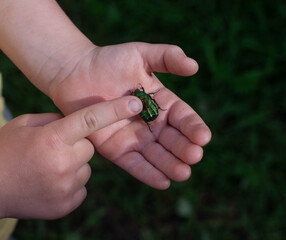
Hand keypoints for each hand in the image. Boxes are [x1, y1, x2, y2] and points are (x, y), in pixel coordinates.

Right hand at [0, 96, 141, 218]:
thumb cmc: (5, 151)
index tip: (137, 103)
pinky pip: (82, 187)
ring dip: (73, 165)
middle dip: (77, 146)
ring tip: (48, 168)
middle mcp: (64, 162)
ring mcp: (67, 186)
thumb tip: (78, 123)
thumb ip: (55, 120)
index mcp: (53, 138)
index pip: (91, 119)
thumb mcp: (25, 125)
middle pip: (90, 148)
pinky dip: (71, 183)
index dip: (115, 109)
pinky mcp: (68, 203)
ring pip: (86, 168)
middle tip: (54, 149)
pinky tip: (50, 181)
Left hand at [49, 42, 211, 189]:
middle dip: (184, 149)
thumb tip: (194, 66)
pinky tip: (163, 183)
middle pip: (173, 140)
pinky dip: (148, 173)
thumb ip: (168, 57)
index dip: (194, 127)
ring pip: (157, 155)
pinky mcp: (116, 150)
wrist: (75, 72)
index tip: (204, 137)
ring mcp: (135, 138)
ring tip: (183, 173)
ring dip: (171, 165)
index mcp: (162, 103)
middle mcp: (152, 124)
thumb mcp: (141, 54)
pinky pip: (134, 163)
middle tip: (194, 156)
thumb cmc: (109, 60)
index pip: (184, 118)